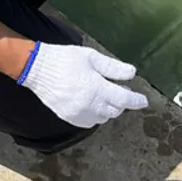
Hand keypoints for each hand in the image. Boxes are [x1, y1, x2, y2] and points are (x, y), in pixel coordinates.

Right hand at [19, 43, 148, 127]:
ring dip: (109, 108)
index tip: (144, 101)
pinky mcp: (68, 117)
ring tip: (106, 95)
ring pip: (103, 117)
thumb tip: (132, 74)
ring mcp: (78, 114)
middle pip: (115, 110)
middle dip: (121, 102)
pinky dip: (96, 115)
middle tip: (121, 89)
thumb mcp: (91, 57)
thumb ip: (113, 68)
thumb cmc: (65, 58)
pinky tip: (93, 103)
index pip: (123, 99)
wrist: (36, 69)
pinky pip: (89, 122)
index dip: (136, 100)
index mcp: (96, 88)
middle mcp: (89, 105)